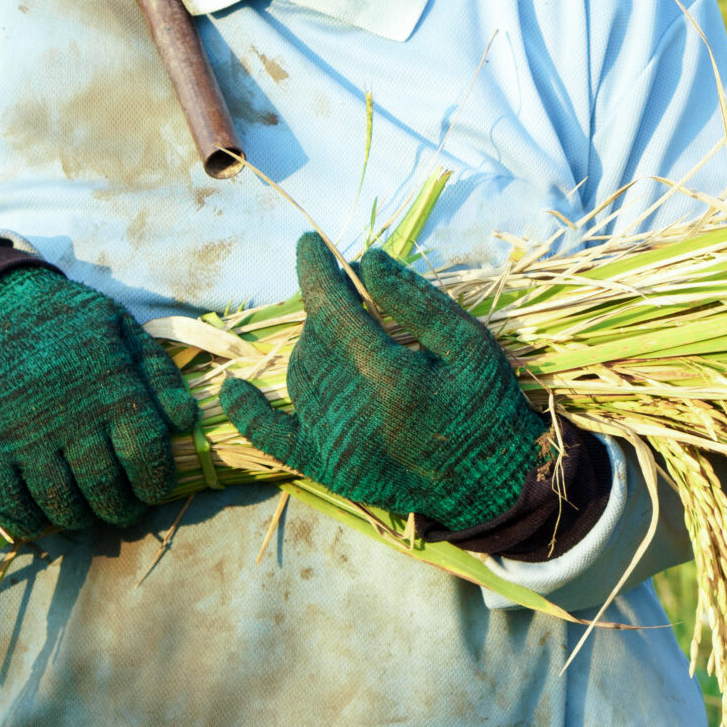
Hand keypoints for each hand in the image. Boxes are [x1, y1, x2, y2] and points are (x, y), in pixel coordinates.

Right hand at [0, 268, 199, 535]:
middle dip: (121, 510)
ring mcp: (26, 438)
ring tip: (86, 513)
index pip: (147, 457)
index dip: (156, 483)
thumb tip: (187, 422)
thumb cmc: (66, 319)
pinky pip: (9, 503)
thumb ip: (158, 376)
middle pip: (106, 490)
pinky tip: (40, 519)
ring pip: (61, 504)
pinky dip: (28, 522)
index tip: (153, 488)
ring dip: (79, 519)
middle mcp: (73, 421)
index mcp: (113, 391)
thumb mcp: (122, 330)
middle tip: (122, 509)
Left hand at [221, 235, 544, 530]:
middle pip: (315, 339)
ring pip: (299, 374)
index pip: (334, 310)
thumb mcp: (471, 344)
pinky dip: (250, 413)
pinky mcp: (329, 470)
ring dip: (314, 345)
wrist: (492, 484)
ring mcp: (335, 448)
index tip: (309, 242)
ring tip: (346, 336)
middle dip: (330, 309)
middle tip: (356, 299)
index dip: (316, 271)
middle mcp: (354, 416)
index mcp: (392, 380)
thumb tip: (364, 261)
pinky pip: (274, 437)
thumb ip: (417, 302)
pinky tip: (233, 389)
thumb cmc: (488, 406)